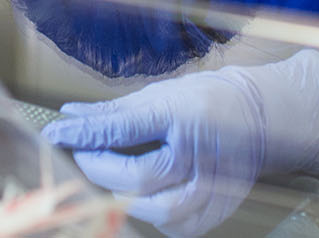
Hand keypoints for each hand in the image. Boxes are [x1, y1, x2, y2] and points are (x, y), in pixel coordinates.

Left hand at [44, 50, 318, 236]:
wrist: (262, 118)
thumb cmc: (207, 100)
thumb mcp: (161, 93)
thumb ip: (114, 111)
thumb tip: (69, 116)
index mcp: (182, 114)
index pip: (122, 128)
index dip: (84, 134)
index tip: (55, 135)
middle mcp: (199, 153)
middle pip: (139, 178)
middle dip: (100, 170)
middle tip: (83, 158)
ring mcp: (213, 185)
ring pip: (160, 211)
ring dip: (126, 199)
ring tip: (112, 182)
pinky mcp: (219, 208)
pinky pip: (180, 228)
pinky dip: (156, 219)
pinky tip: (146, 203)